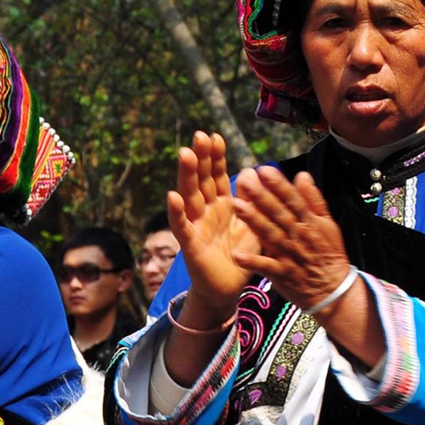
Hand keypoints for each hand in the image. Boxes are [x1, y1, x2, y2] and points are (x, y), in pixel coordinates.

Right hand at [166, 132, 257, 328]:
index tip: (216, 136)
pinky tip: (172, 196)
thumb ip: (252, 201)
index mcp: (222, 206)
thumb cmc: (240, 256)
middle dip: (200, 158)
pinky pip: (182, 226)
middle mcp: (206, 212)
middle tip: (200, 135)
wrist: (228, 289)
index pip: (217, 176)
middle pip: (201, 180)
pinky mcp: (190, 244)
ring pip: (190, 196)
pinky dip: (177, 212)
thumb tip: (252, 172)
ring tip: (185, 153)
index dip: (216, 157)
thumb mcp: (252, 225)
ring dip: (186, 176)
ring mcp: (195, 226)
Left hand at [228, 167, 354, 312]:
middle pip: (278, 213)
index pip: (293, 199)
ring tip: (237, 206)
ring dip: (253, 221)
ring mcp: (289, 255)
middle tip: (245, 179)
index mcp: (310, 222)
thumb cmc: (329, 254)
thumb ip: (314, 199)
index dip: (279, 185)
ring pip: (270, 234)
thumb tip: (302, 175)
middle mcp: (298, 235)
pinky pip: (265, 267)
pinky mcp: (282, 274)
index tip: (264, 170)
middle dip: (262, 196)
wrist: (333, 289)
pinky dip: (252, 261)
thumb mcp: (328, 223)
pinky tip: (236, 254)